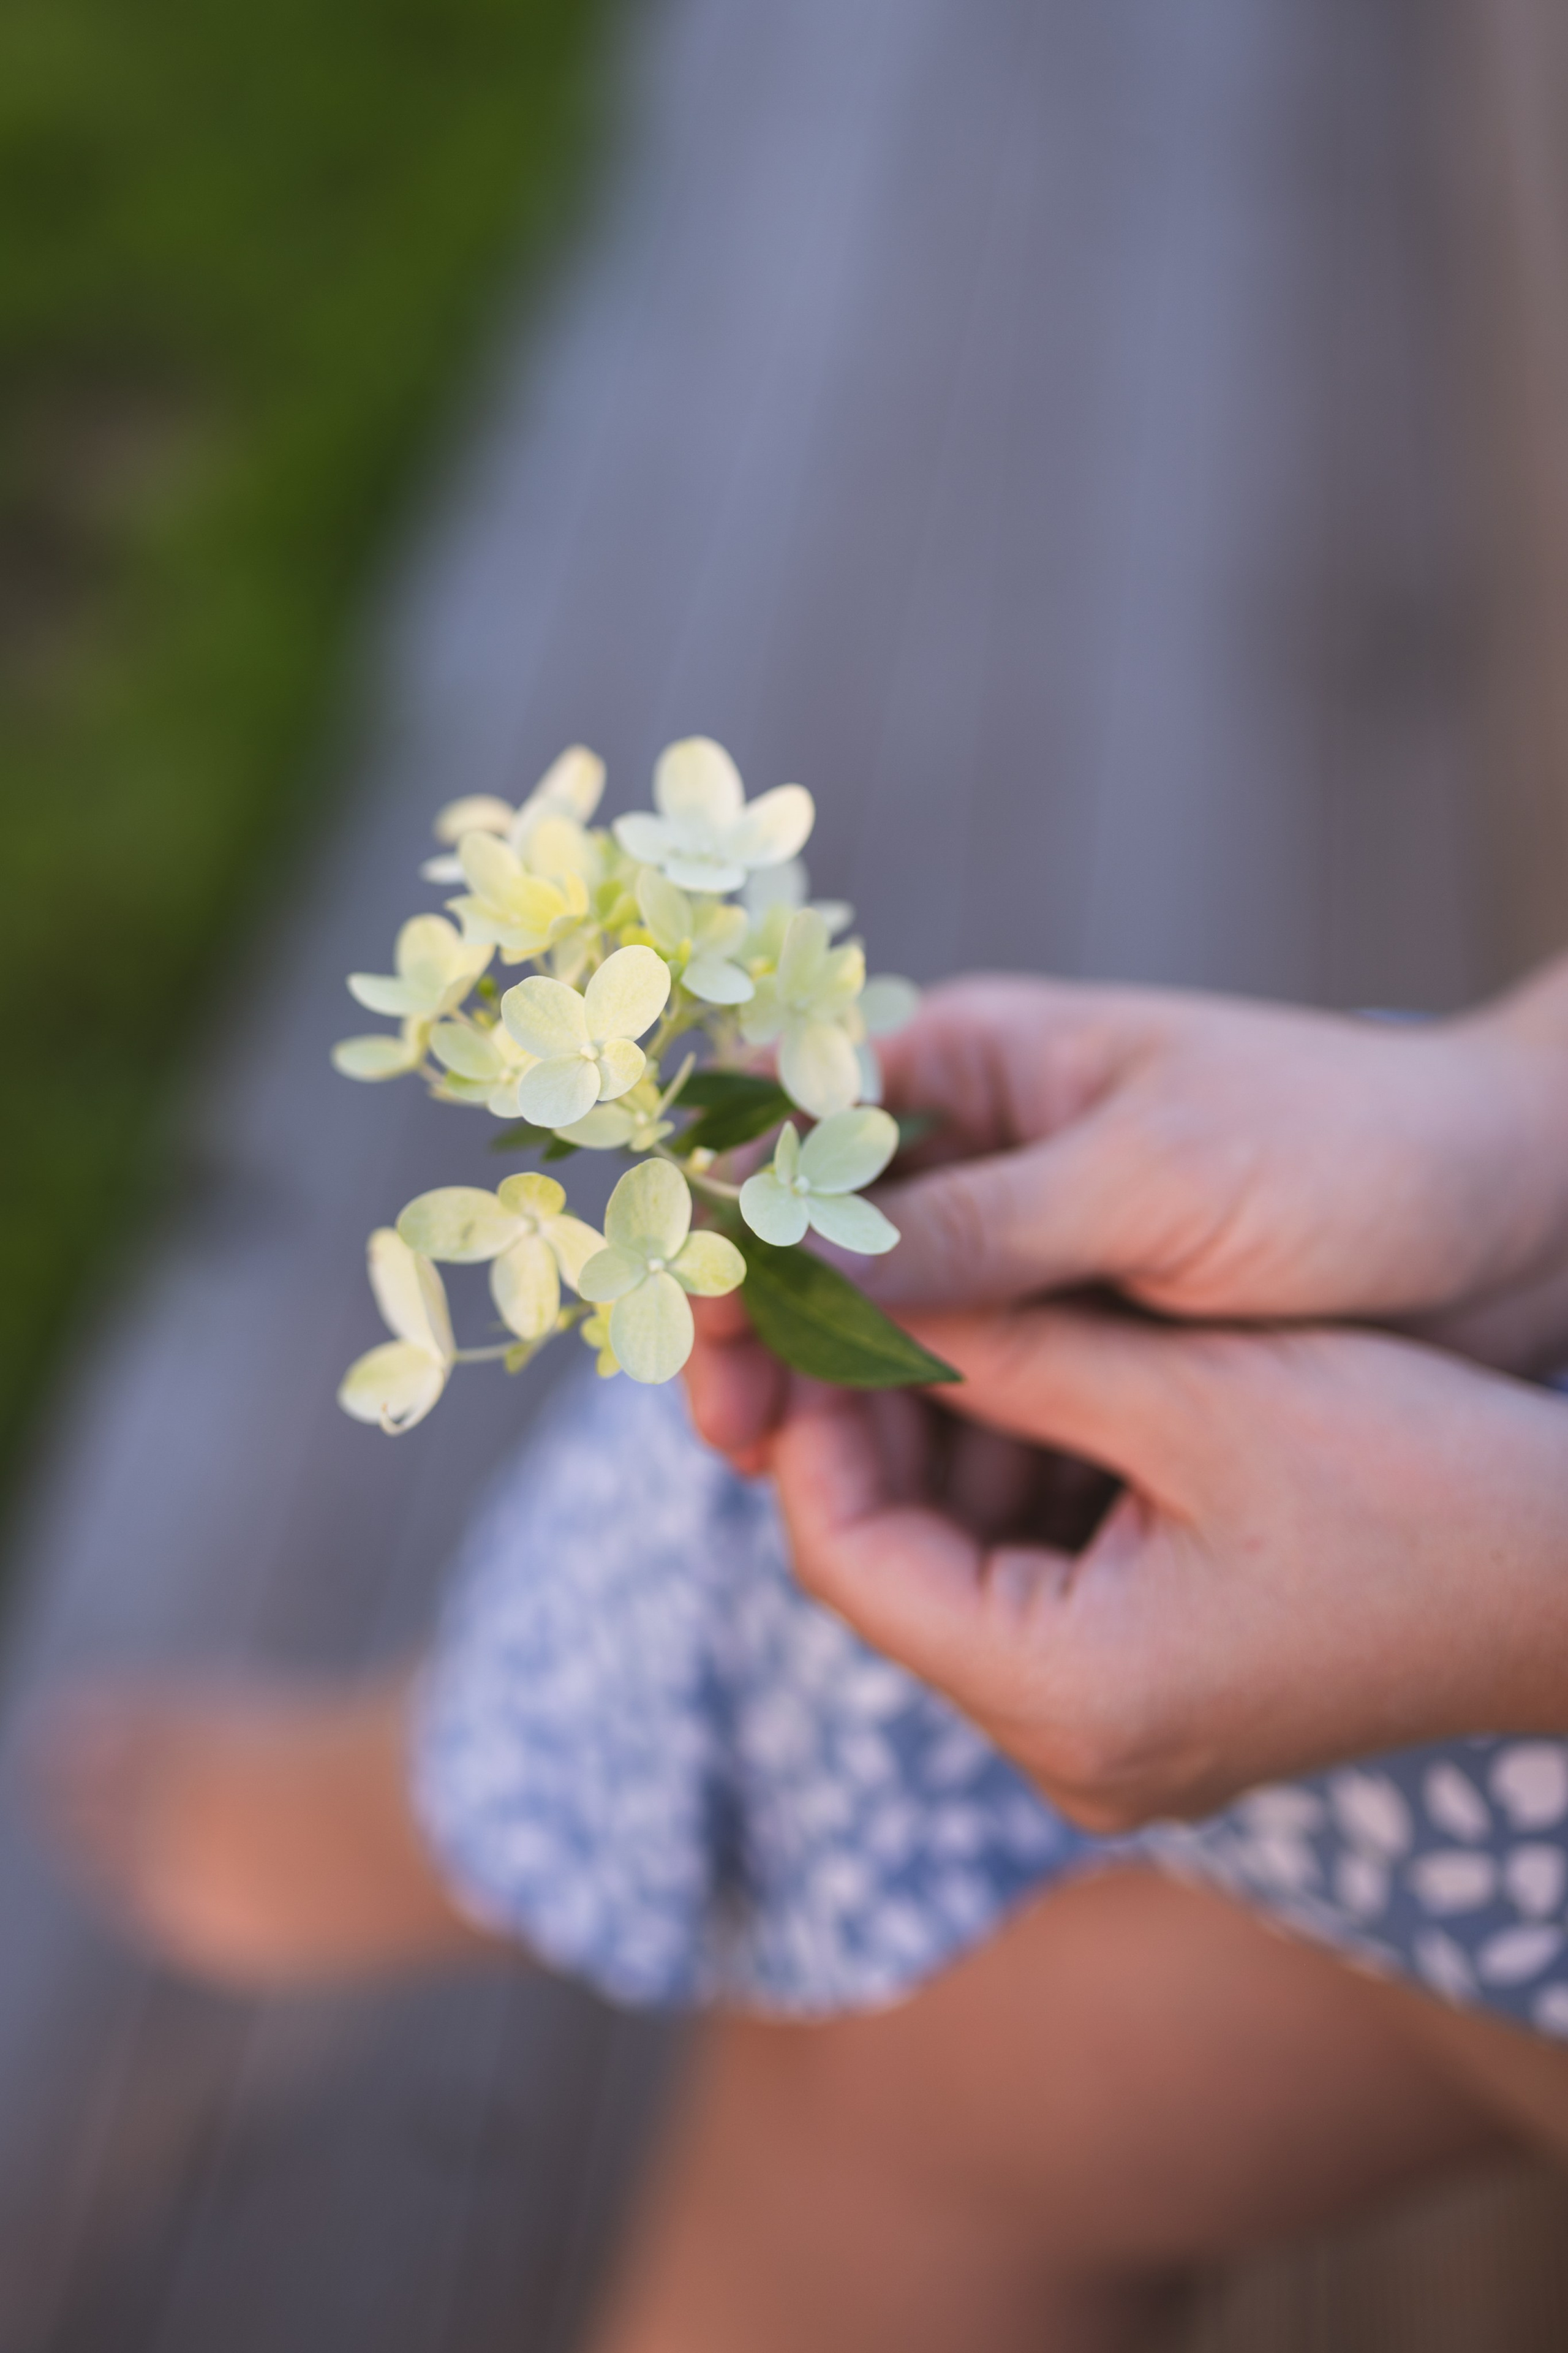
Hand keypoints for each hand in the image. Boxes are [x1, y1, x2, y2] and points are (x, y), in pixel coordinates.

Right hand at [686, 964, 1567, 1467]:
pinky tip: (918, 1520)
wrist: (1523, 1222)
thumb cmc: (1350, 1154)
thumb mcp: (1153, 1186)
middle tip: (736, 1440)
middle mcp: (980, 1162)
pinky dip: (938, 1460)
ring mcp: (1030, 1265)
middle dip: (772, 1340)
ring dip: (844, 1414)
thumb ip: (971, 1231)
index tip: (698, 1323)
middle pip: (820, 1254)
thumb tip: (779, 1253)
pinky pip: (973, 1411)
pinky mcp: (1082, 1352)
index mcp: (976, 1067)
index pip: (793, 1126)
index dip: (729, 1220)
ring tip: (805, 1493)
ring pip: (886, 1346)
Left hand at [765, 1308, 1567, 1828]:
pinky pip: (1034, 1584)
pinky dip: (1024, 1478)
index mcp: (1066, 1701)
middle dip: (876, 1420)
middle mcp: (1071, 1752)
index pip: (846, 1557)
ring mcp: (1115, 1739)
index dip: (808, 1417)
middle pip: (894, 1567)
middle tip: (861, 1282)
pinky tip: (1043, 1371)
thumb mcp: (1192, 1389)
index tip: (806, 1297)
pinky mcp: (1157, 1703)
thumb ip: (1004, 1345)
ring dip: (951, 1438)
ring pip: (960, 1566)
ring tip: (958, 1305)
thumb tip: (844, 1288)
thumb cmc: (1418, 1483)